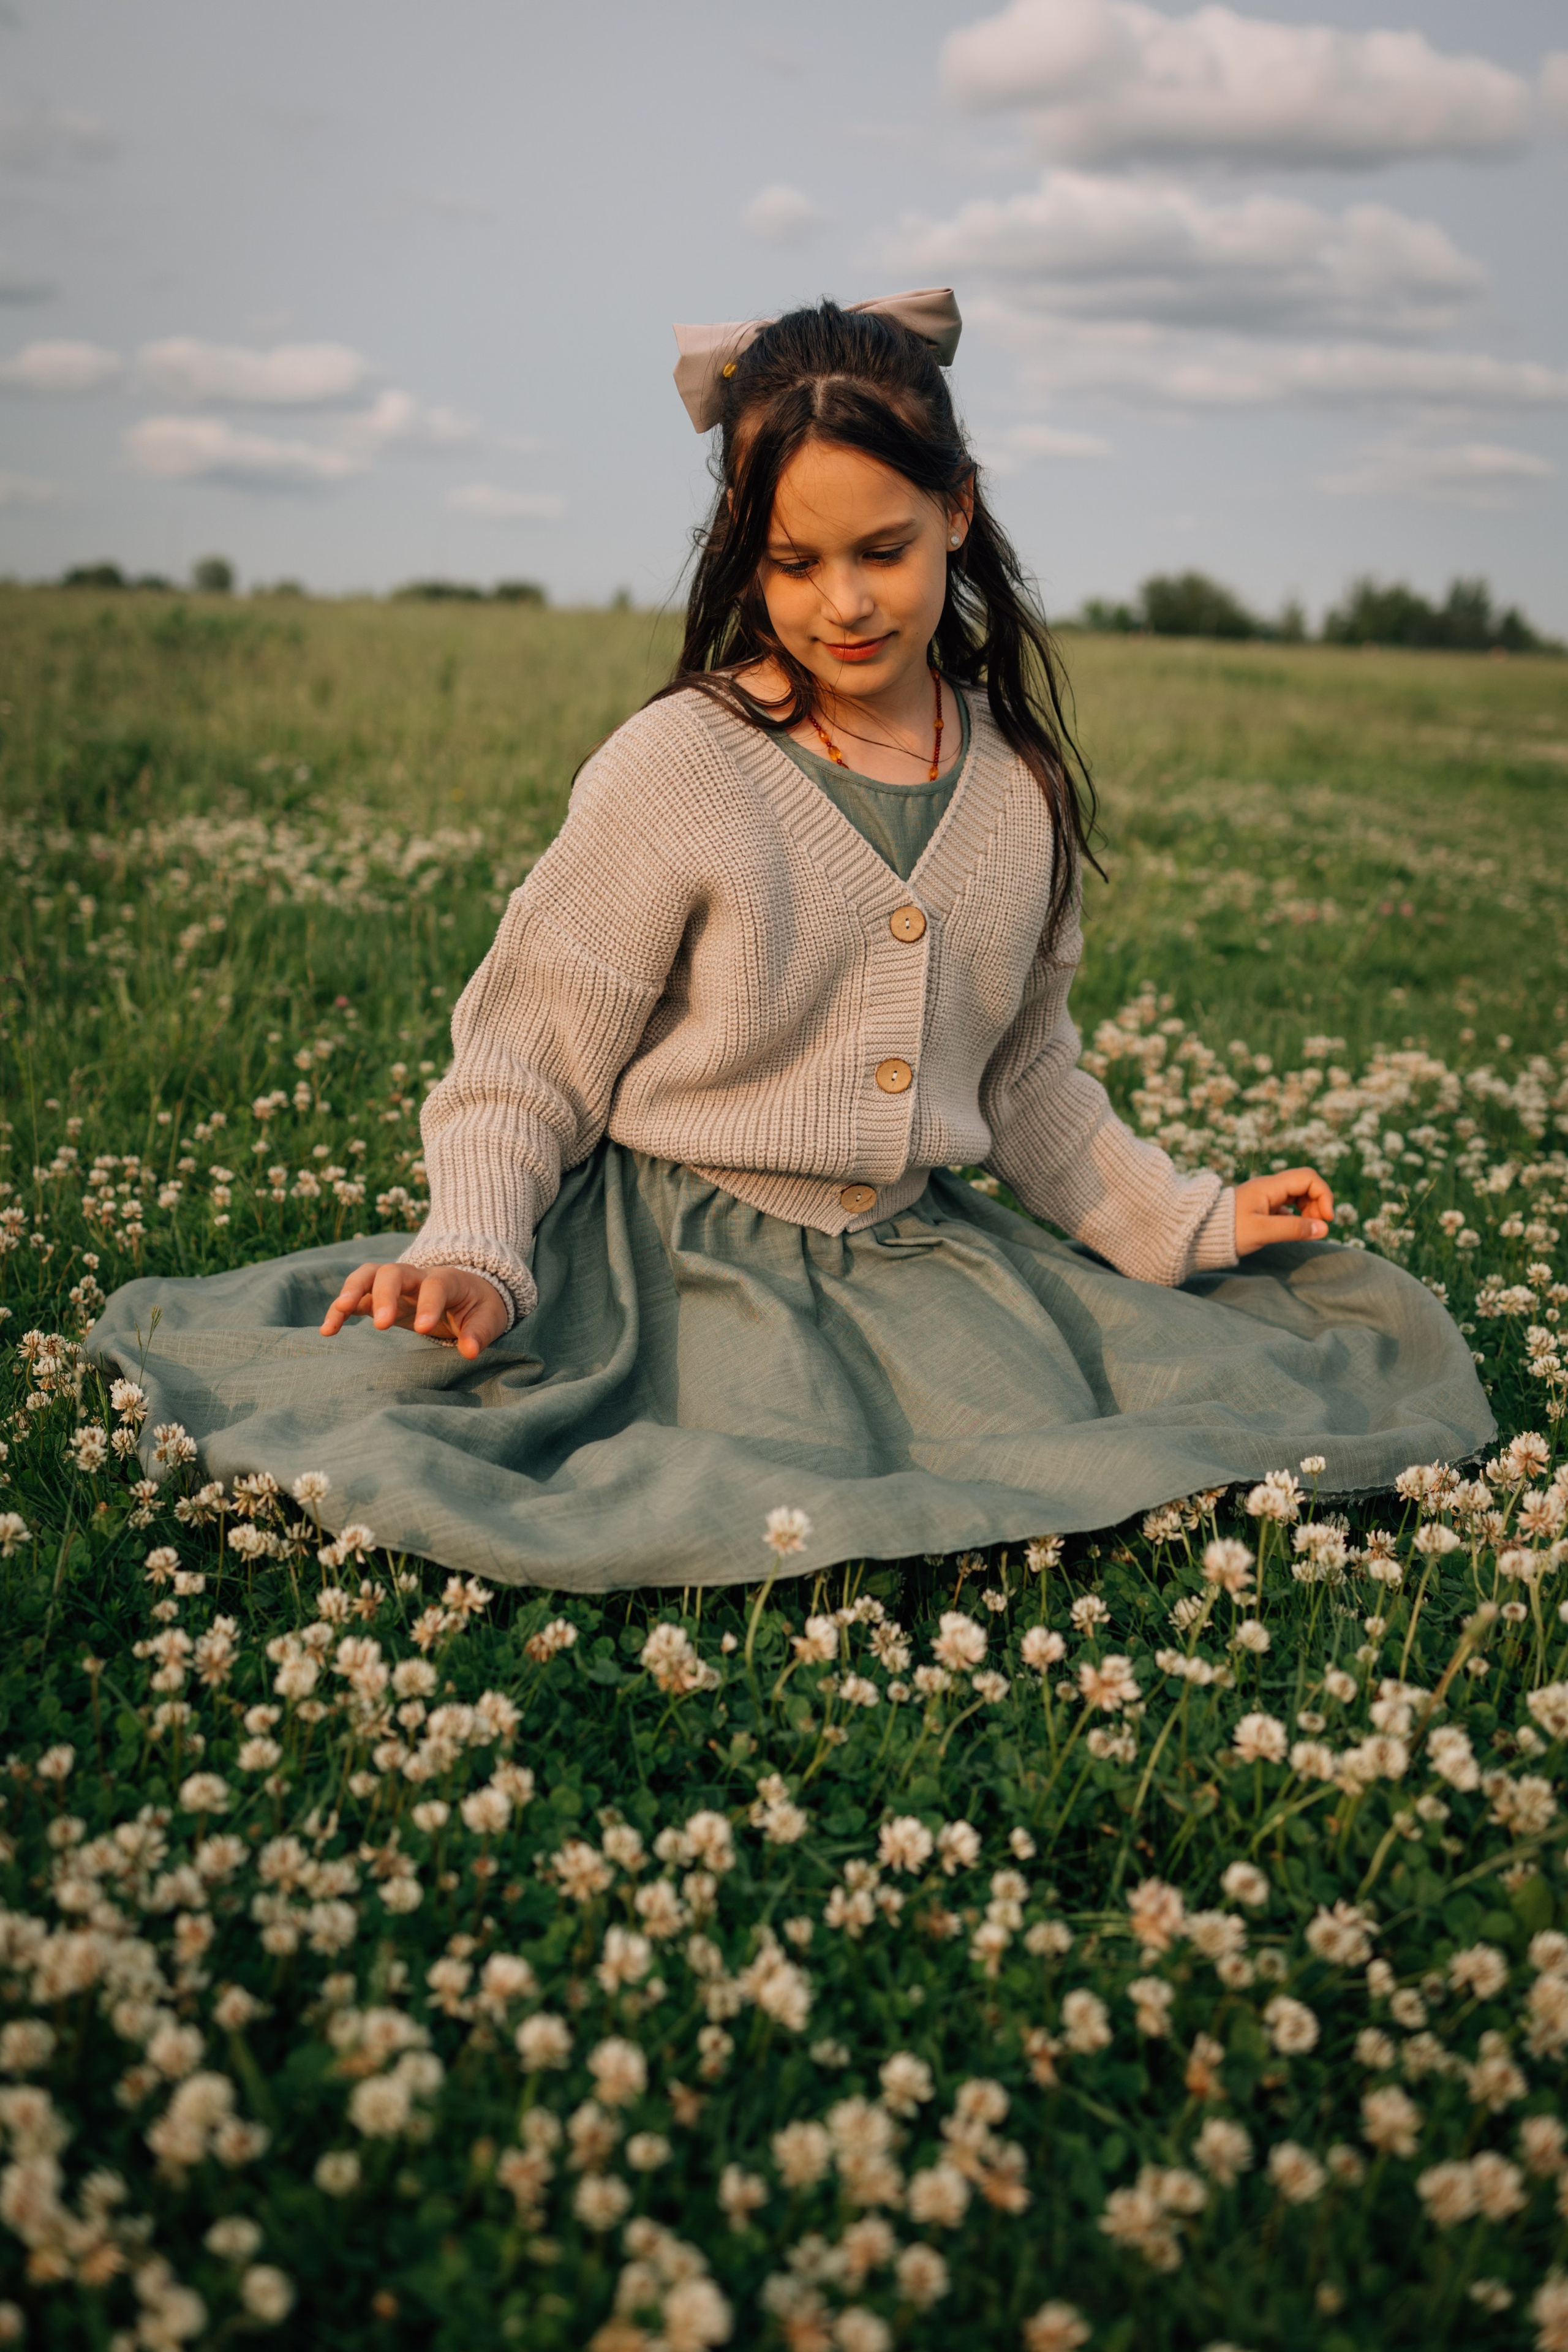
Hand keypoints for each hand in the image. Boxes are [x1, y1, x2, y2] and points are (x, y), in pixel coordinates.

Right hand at [320, 1262, 509, 1360]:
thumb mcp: (490, 1318)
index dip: (429, 1304)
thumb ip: (480, 1332)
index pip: (435, 1285)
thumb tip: (469, 1351)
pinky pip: (355, 1297)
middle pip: (394, 1272)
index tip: (423, 1329)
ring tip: (338, 1312)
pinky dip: (339, 1310)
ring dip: (351, 1290)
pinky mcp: (380, 1297)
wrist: (468, 1292)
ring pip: (368, 1275)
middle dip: (385, 1294)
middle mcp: (417, 1276)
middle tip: (382, 1324)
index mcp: (448, 1279)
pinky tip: (328, 1330)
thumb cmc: (479, 1306)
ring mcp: (396, 1285)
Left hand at [1234, 1167, 1333, 1256]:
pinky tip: (1294, 1231)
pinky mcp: (1261, 1209)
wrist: (1197, 1233)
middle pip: (1305, 1186)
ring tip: (1307, 1231)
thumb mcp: (1262, 1232)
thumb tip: (1324, 1229)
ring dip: (1309, 1211)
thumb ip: (1293, 1229)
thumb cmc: (1226, 1231)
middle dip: (1318, 1204)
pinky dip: (1297, 1217)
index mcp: (1269, 1186)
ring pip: (1297, 1196)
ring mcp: (1265, 1197)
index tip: (1326, 1219)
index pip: (1308, 1178)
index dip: (1323, 1195)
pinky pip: (1287, 1207)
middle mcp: (1268, 1188)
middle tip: (1318, 1228)